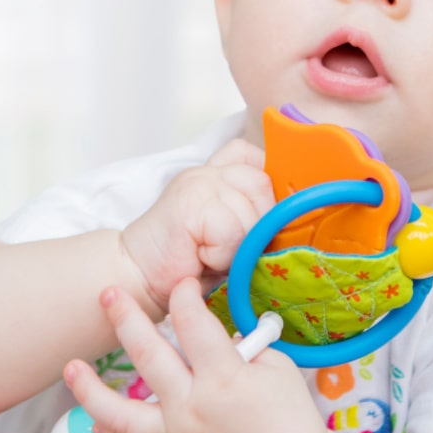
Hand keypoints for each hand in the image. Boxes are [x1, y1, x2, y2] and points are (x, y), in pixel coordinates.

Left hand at [62, 278, 330, 432]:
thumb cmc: (291, 418)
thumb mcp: (276, 367)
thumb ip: (240, 346)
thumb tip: (211, 329)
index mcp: (225, 377)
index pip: (192, 323)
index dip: (184, 297)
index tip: (180, 286)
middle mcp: (194, 407)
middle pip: (148, 355)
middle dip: (125, 318)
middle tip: (109, 294)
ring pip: (121, 415)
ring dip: (90, 389)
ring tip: (70, 368)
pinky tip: (94, 422)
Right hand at [118, 138, 274, 313]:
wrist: (136, 275)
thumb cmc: (184, 263)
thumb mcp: (227, 235)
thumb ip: (253, 218)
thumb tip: (295, 224)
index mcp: (218, 173)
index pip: (258, 157)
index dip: (270, 185)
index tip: (262, 217)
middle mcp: (210, 172)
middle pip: (265, 187)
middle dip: (257, 226)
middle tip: (228, 248)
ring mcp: (200, 183)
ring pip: (252, 214)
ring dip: (238, 247)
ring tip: (211, 255)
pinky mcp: (191, 202)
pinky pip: (233, 231)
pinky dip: (223, 255)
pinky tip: (201, 257)